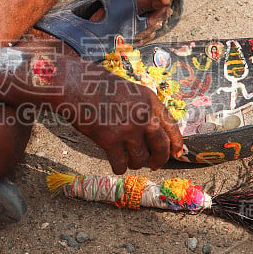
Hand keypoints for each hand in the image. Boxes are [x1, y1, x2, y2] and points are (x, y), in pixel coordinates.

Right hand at [62, 65, 183, 173]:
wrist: (75, 86)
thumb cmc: (98, 86)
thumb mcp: (130, 91)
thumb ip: (144, 109)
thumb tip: (153, 132)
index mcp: (150, 101)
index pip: (171, 127)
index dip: (176, 143)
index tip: (177, 153)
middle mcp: (143, 116)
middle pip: (161, 146)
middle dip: (159, 159)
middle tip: (154, 164)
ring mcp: (127, 129)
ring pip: (140, 158)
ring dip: (135, 163)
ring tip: (129, 160)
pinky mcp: (110, 141)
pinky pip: (120, 164)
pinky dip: (119, 167)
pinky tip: (116, 165)